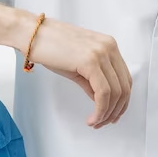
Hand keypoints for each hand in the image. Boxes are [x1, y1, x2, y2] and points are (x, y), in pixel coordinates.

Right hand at [22, 14, 132, 128]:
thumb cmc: (50, 46)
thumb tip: (102, 100)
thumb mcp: (79, 64)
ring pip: (115, 92)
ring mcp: (101, 53)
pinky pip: (103, 93)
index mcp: (109, 46)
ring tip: (95, 122)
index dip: (122, 101)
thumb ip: (94, 81)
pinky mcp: (90, 61)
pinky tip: (92, 118)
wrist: (31, 33)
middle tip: (103, 123)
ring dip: (106, 113)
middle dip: (116, 111)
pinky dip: (100, 110)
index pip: (125, 79)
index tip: (112, 114)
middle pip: (124, 87)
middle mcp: (109, 47)